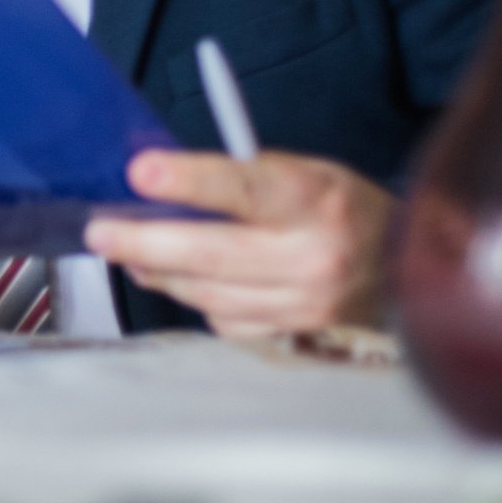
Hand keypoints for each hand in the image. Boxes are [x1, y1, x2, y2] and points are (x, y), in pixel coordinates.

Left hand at [83, 150, 389, 338]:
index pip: (245, 188)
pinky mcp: (290, 331)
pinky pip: (220, 318)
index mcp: (314, 199)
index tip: (140, 172)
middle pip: (210, 254)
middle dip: (144, 243)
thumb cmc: (336, 208)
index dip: (189, 180)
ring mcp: (301, 302)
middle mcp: (310, 255)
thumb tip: (160, 185)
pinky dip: (191, 296)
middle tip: (100, 233)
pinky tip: (173, 276)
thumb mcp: (303, 171)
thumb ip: (239, 177)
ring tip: (125, 250)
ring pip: (206, 292)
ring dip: (157, 271)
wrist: (402, 266)